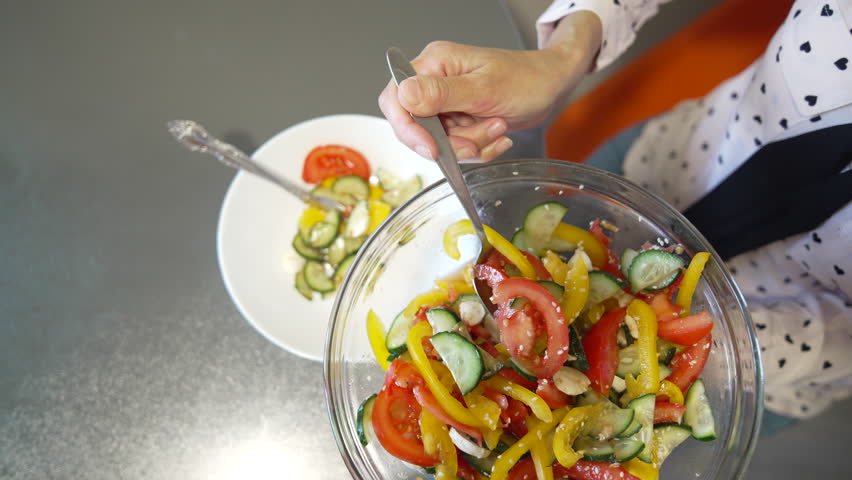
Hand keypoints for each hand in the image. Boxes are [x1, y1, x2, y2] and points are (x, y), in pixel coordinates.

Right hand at [378, 11, 601, 161]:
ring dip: (472, 143)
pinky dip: (479, 147)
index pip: (396, 98)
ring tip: (497, 126)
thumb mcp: (485, 88)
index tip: (431, 148)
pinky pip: (457, 146)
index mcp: (434, 64)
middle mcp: (434, 81)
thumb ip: (442, 93)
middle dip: (452, 141)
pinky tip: (497, 133)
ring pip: (440, 142)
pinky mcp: (458, 119)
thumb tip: (405, 94)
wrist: (552, 86)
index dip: (407, 128)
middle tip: (478, 137)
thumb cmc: (526, 78)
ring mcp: (445, 102)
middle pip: (418, 127)